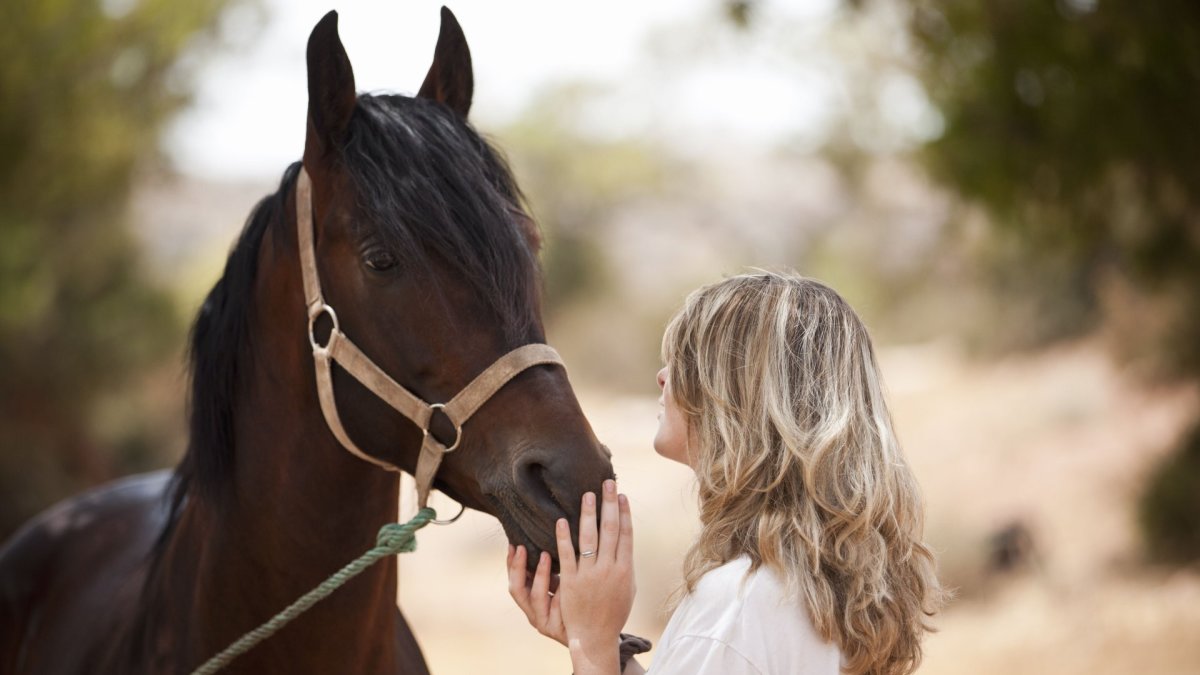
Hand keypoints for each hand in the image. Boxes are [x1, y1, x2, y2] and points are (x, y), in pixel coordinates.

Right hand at [506, 542, 566, 645]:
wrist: (591, 635)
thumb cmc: (575, 605)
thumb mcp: (560, 585)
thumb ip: (551, 569)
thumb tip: (548, 538)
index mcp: (530, 602)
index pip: (514, 580)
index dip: (511, 564)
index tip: (513, 544)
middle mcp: (532, 612)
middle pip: (516, 589)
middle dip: (518, 567)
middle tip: (523, 547)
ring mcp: (543, 622)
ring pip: (535, 597)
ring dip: (539, 574)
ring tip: (546, 555)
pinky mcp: (556, 629)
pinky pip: (556, 608)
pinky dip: (560, 592)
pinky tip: (567, 579)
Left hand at [507, 479, 635, 670]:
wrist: (595, 636)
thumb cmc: (613, 612)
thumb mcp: (628, 588)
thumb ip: (625, 564)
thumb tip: (624, 540)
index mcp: (626, 569)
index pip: (626, 534)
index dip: (624, 513)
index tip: (622, 495)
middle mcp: (610, 569)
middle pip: (611, 530)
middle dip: (609, 504)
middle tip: (607, 483)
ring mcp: (590, 575)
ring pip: (590, 538)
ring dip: (589, 514)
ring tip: (587, 494)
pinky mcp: (572, 582)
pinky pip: (567, 555)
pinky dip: (564, 536)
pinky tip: (562, 520)